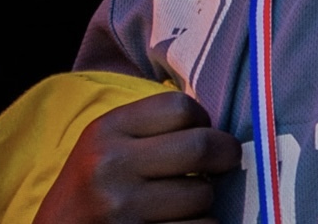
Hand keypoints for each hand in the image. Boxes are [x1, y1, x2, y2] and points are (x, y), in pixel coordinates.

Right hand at [33, 91, 240, 223]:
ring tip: (186, 201)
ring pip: (203, 196)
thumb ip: (152, 127)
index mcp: (106, 131)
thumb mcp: (106, 143)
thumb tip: (217, 125)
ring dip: (206, 201)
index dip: (202, 120)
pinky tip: (181, 223)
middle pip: (200, 147)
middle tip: (225, 161)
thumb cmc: (92, 187)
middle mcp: (111, 168)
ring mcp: (121, 212)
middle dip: (223, 155)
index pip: (180, 107)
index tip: (202, 132)